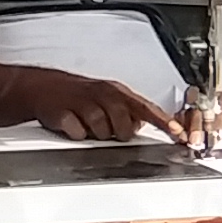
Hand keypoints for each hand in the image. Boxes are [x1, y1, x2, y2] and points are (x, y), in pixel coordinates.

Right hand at [30, 76, 180, 143]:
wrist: (43, 88)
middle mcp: (102, 95)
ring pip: (101, 131)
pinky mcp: (62, 113)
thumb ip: (129, 112)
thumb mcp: (108, 98)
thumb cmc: (79, 95)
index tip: (179, 133)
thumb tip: (148, 125)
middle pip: (123, 126)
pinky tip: (72, 124)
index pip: (146, 108)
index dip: (164, 122)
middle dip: (117, 133)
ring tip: (86, 124)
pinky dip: (76, 133)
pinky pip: (77, 133)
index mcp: (117, 92)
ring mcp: (82, 103)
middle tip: (105, 128)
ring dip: (95, 134)